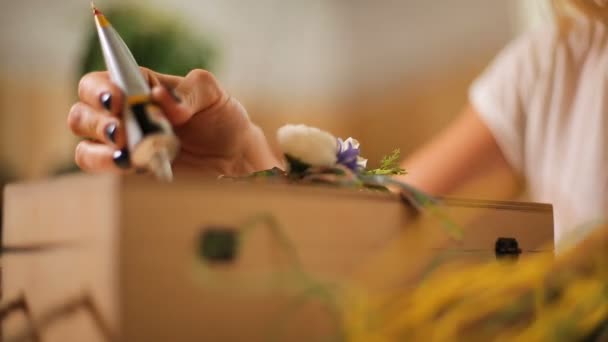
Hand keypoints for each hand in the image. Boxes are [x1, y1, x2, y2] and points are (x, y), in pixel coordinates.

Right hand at [68, 68, 281, 175]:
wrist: (235, 158)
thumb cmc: (221, 119)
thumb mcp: (212, 95)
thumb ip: (189, 91)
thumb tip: (159, 97)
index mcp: (139, 86)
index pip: (102, 81)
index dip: (101, 89)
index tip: (117, 100)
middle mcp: (123, 111)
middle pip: (84, 110)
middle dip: (97, 121)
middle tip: (122, 131)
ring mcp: (123, 141)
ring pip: (84, 139)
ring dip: (99, 145)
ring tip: (126, 151)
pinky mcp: (128, 166)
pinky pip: (97, 165)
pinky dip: (105, 164)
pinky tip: (130, 164)